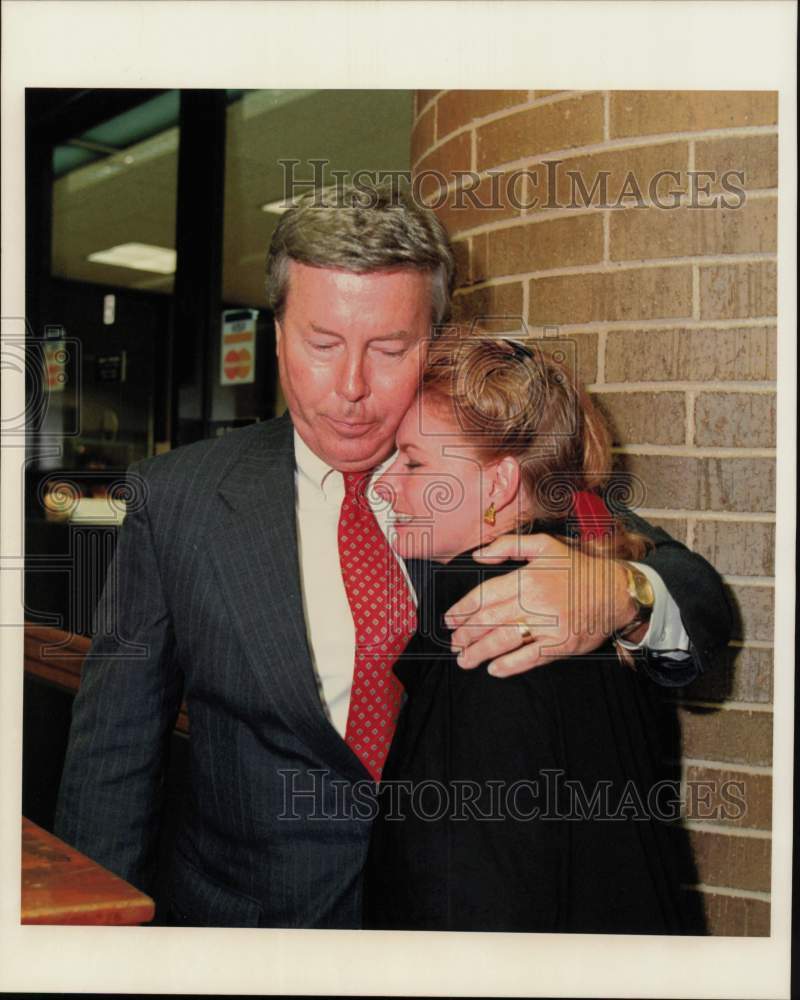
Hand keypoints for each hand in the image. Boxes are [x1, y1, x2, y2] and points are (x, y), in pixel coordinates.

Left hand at [444, 534, 640, 677]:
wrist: (616, 590)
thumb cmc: (578, 568)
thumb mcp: (545, 545)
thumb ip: (508, 545)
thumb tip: (478, 556)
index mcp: (526, 577)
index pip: (484, 596)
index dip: (462, 609)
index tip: (449, 620)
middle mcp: (535, 602)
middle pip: (489, 621)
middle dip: (466, 635)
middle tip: (454, 643)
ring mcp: (549, 625)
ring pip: (504, 641)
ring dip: (480, 653)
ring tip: (465, 659)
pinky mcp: (561, 644)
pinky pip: (529, 658)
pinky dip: (509, 666)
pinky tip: (494, 669)